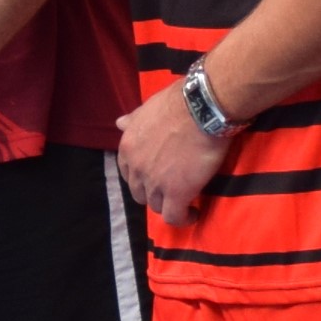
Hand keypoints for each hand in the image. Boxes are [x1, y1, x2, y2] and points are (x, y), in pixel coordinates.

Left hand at [117, 78, 230, 223]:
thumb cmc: (178, 102)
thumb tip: (119, 123)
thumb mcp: (148, 108)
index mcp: (127, 147)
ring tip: (185, 201)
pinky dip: (183, 218)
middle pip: (140, 193)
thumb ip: (133, 120)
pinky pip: (174, 217)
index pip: (128, 173)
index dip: (142, 177)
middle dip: (154, 193)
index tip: (157, 175)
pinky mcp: (177, 193)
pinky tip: (193, 214)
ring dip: (169, 205)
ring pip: (156, 206)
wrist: (201, 108)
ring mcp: (155, 183)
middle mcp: (136, 168)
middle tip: (172, 188)